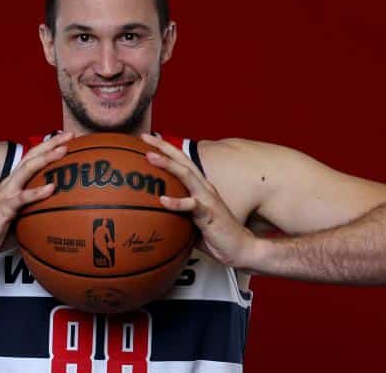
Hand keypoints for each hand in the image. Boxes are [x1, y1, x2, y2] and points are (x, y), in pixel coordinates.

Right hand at [0, 132, 72, 262]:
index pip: (33, 158)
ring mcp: (6, 194)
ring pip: (27, 170)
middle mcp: (11, 183)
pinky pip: (21, 198)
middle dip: (51, 143)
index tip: (68, 136)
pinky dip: (36, 192)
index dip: (49, 145)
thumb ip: (36, 207)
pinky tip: (51, 188)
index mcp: (15, 182)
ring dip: (46, 159)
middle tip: (71, 134)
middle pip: (32, 156)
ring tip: (63, 151)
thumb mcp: (20, 214)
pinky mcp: (3, 208)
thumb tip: (60, 209)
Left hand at [141, 133, 257, 268]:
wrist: (240, 248)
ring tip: (150, 158)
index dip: (165, 148)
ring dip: (168, 165)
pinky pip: (192, 205)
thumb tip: (151, 211)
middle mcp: (204, 187)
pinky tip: (163, 200)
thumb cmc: (214, 234)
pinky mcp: (209, 213)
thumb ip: (176, 211)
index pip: (182, 161)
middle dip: (164, 147)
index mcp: (199, 186)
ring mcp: (208, 198)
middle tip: (144, 137)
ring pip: (187, 176)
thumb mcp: (190, 219)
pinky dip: (177, 202)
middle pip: (183, 160)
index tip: (147, 139)